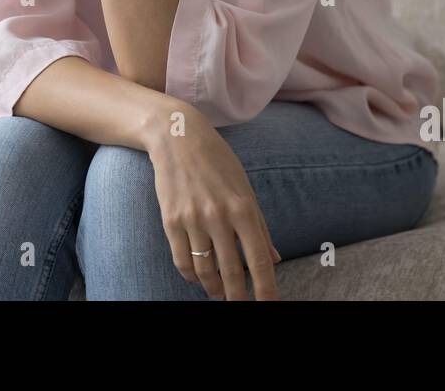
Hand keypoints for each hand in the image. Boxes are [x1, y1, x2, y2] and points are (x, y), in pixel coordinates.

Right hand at [148, 112, 283, 300]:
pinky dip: (191, 276)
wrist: (178, 138)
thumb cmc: (218, 161)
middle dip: (238, 297)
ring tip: (219, 294)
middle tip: (241, 306)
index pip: (259, 259)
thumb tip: (274, 258)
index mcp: (243, 207)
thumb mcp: (245, 188)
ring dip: (214, 289)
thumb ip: (260, 225)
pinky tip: (198, 278)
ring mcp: (193, 219)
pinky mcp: (171, 220)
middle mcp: (219, 216)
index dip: (266, 288)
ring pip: (205, 271)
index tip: (269, 305)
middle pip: (232, 272)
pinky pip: (182, 261)